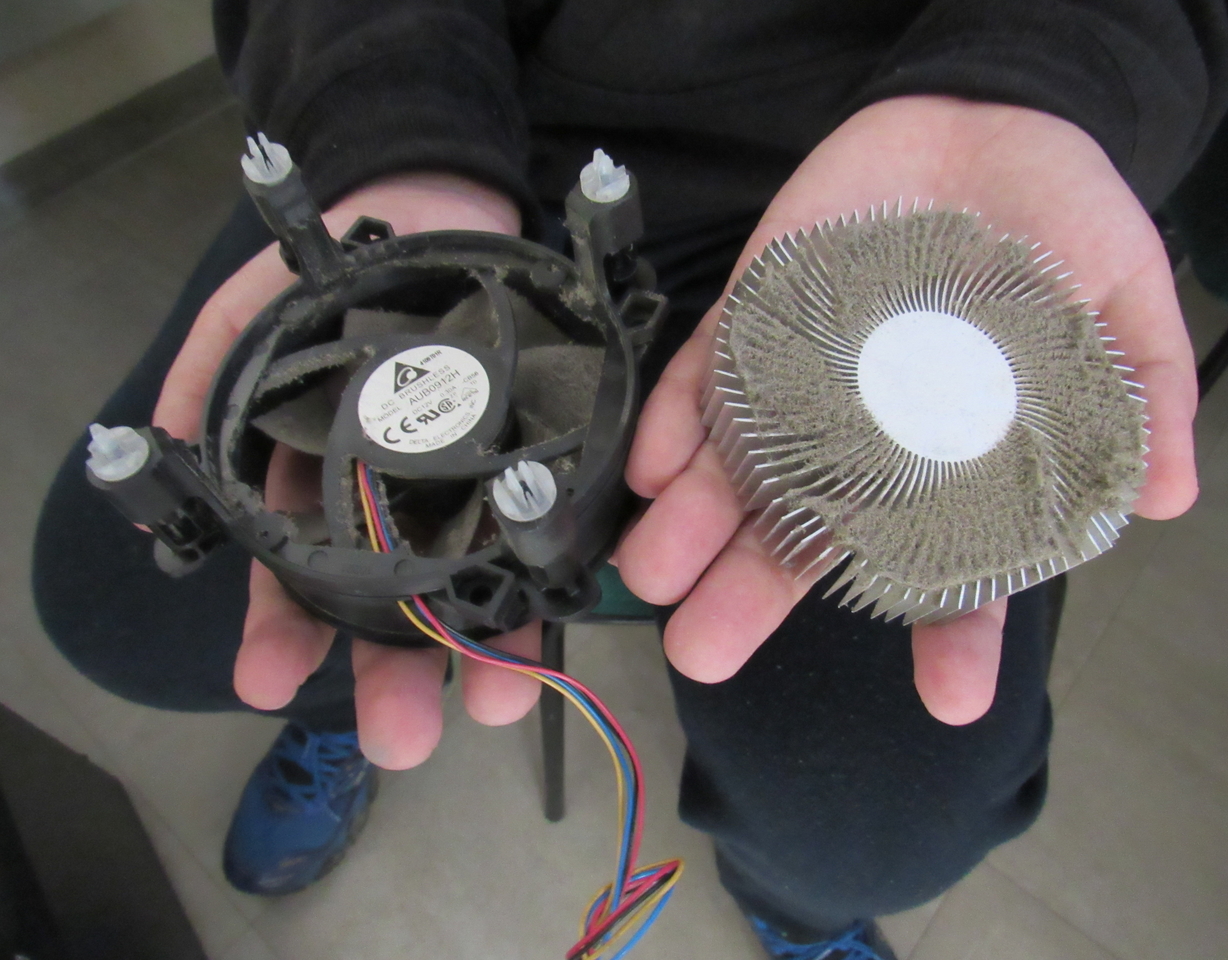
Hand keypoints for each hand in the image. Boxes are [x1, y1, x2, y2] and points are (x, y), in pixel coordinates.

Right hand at [153, 173, 542, 768]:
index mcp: (321, 487)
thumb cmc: (330, 269)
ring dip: (486, 649)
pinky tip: (556, 614)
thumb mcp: (251, 312)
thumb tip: (152, 448)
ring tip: (496, 702)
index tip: (269, 682)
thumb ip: (207, 376)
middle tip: (403, 736)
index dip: (281, 631)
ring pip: (478, 584)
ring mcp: (473, 488)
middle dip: (394, 676)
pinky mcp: (542, 461)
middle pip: (393, 607)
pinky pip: (549, 525)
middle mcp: (397, 506)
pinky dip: (553, 574)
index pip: (295, 577)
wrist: (433, 205)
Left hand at [616, 95, 1198, 723]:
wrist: (986, 119)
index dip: (956, 631)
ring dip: (692, 523)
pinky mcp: (756, 318)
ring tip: (653, 576)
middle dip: (754, 592)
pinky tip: (654, 472)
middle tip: (704, 652)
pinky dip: (676, 421)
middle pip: (809, 533)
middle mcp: (867, 438)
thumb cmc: (1061, 221)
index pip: (954, 565)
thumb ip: (1144, 389)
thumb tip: (1170, 493)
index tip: (955, 699)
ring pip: (740, 467)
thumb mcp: (1124, 297)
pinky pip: (705, 376)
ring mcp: (802, 381)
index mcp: (955, 458)